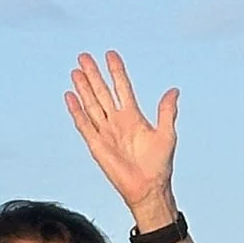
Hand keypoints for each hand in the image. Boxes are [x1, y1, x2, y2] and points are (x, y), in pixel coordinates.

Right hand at [66, 48, 179, 219]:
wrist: (147, 188)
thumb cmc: (159, 164)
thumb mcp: (167, 135)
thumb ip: (167, 112)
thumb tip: (174, 90)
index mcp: (133, 117)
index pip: (122, 88)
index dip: (116, 71)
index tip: (110, 54)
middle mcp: (117, 121)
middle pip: (102, 92)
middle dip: (94, 74)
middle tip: (84, 56)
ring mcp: (105, 132)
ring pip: (91, 104)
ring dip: (83, 88)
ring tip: (75, 70)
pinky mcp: (96, 145)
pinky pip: (84, 124)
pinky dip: (76, 110)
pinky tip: (70, 96)